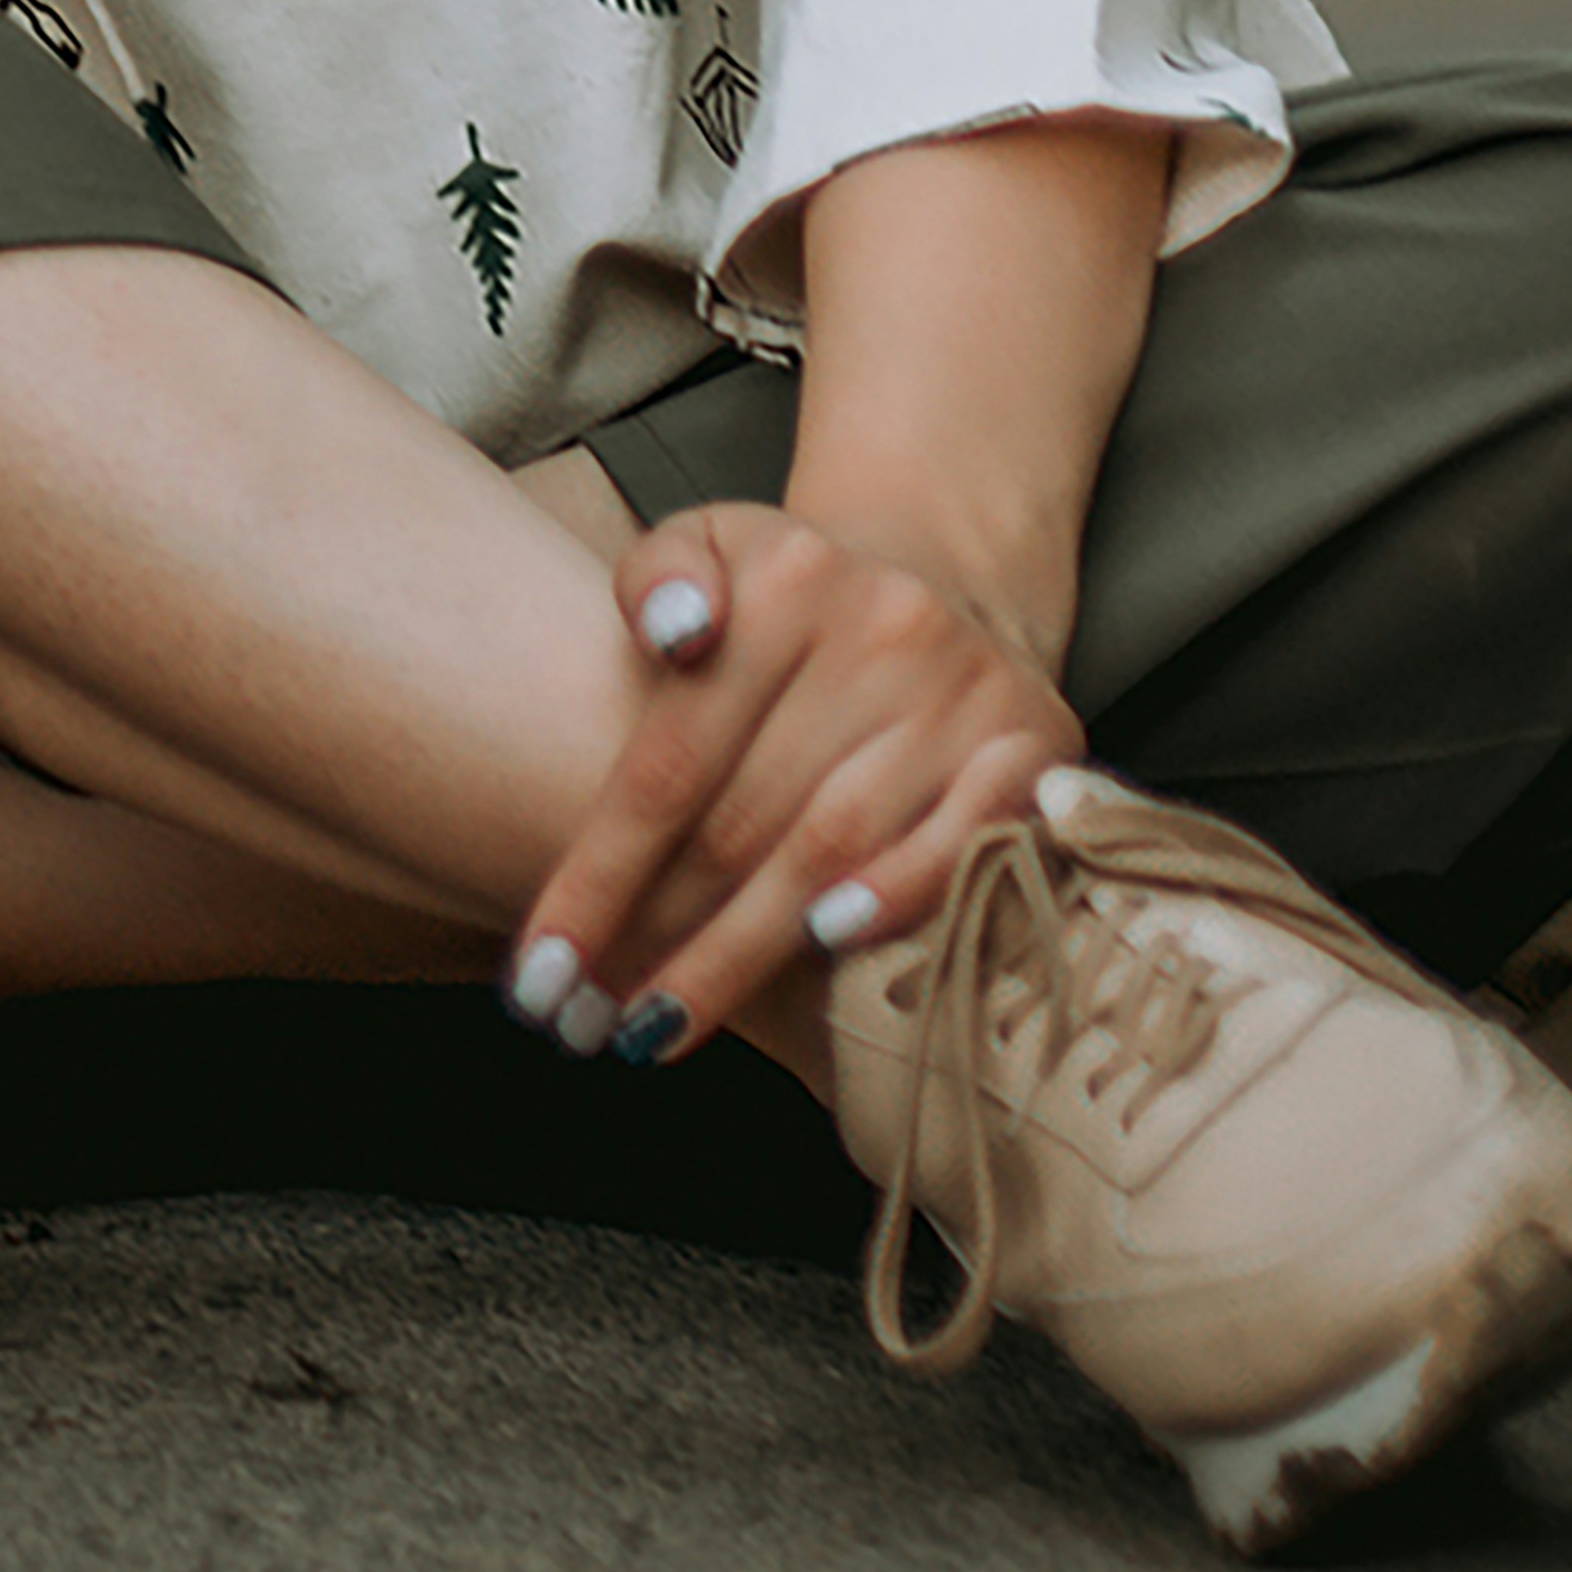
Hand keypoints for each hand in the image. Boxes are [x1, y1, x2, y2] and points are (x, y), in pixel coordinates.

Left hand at [502, 499, 1084, 1070]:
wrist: (944, 583)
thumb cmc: (793, 603)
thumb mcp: (712, 546)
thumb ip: (658, 576)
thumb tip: (672, 632)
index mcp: (787, 577)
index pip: (670, 758)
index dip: (597, 877)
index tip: (537, 976)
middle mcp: (883, 627)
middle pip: (742, 822)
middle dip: (655, 937)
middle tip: (589, 1022)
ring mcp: (963, 691)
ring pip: (830, 852)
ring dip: (739, 956)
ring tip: (660, 1024)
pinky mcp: (1034, 746)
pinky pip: (958, 851)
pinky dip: (890, 907)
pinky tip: (817, 958)